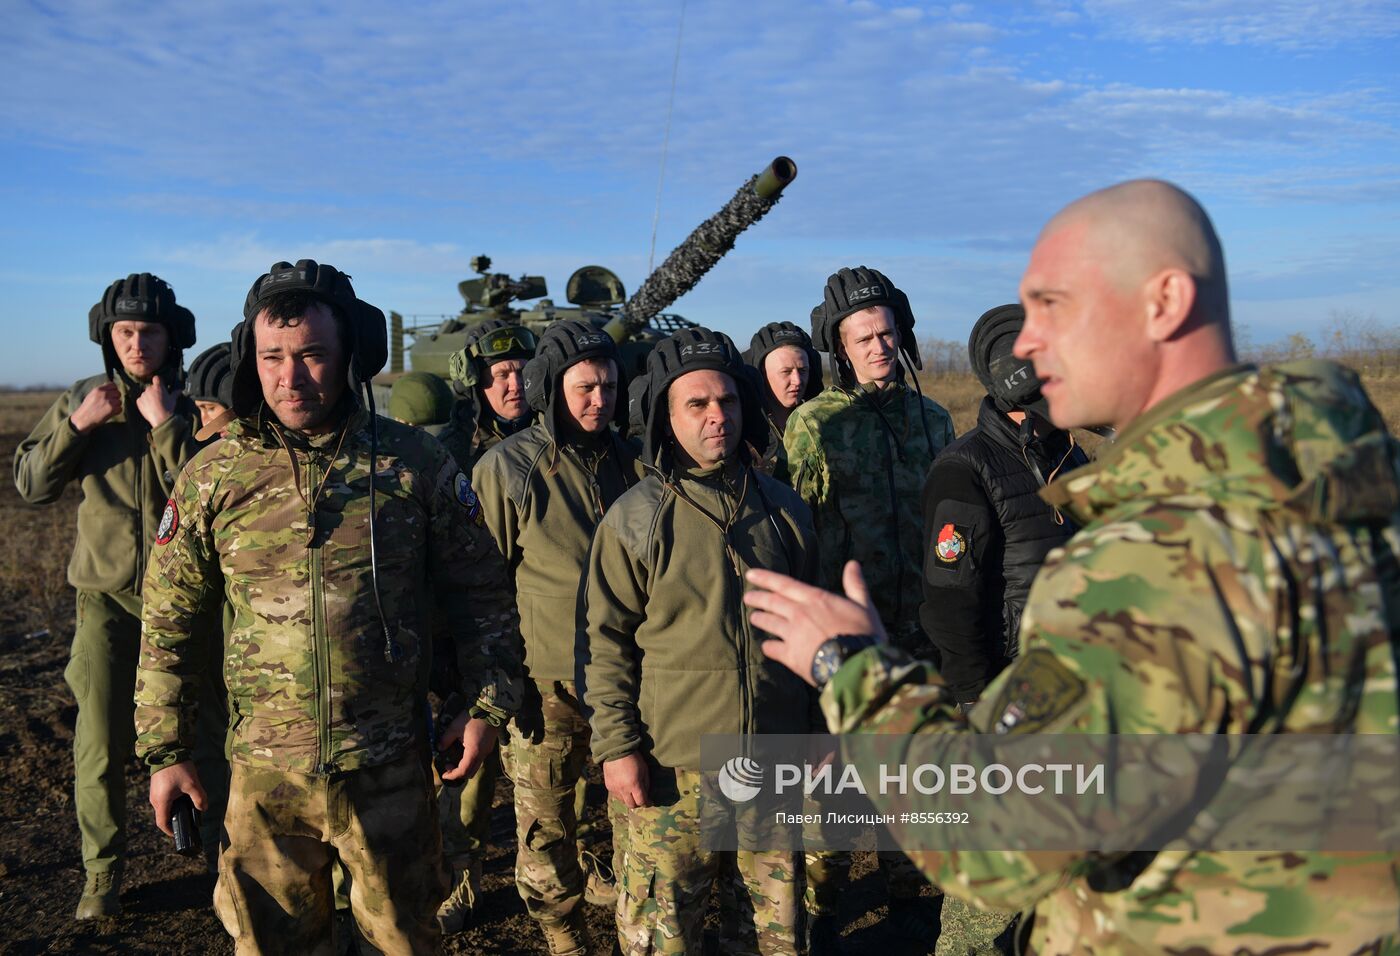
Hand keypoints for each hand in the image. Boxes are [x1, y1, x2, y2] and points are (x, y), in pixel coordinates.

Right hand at [70, 383, 121, 432]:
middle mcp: (104, 394)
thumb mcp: (92, 395)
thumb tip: (112, 387)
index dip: (114, 390)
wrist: (82, 419)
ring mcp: (108, 401)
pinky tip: (109, 413)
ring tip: (108, 409)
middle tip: (110, 404)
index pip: (113, 385)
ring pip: (119, 401)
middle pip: (118, 393)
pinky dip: (116, 412)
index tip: (112, 395)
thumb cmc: (87, 408)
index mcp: (98, 389)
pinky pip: (120, 409)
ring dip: (116, 406)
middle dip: (115, 398)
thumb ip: (101, 391)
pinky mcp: (112, 409)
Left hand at [135, 374, 177, 428]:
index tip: (160, 385)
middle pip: (150, 387)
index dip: (158, 381)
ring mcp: (143, 395)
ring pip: (145, 394)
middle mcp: (149, 389)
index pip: (156, 378)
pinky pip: (141, 400)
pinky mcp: (139, 401)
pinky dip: (144, 402)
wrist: (160, 418)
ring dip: (148, 397)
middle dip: (154, 391)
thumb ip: (175, 393)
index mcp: (158, 387)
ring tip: (153, 404)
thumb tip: (180, 390)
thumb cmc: (168, 407)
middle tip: (158, 398)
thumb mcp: (173, 400)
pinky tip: (149, 407)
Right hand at [149, 761, 206, 836]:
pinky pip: (163, 800)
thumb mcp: (192, 784)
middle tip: (188, 821)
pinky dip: (172, 802)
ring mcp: (154, 793)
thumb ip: (199, 798)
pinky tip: (183, 798)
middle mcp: (155, 800)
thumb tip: (204, 809)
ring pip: (164, 807)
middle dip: (174, 820)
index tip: (178, 834)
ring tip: (188, 809)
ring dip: (174, 810)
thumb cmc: (179, 769)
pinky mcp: (157, 787)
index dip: (170, 831)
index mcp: (161, 802)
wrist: (167, 751)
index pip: (162, 823)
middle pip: (163, 816)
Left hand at [439, 713, 497, 781]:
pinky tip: (463, 751)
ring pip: (476, 766)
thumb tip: (439, 748)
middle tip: (448, 766)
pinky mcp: (489, 747)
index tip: (444, 774)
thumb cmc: (471, 718)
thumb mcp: (455, 728)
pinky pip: (479, 759)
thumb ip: (445, 740)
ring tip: (455, 759)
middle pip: (470, 772)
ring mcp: (487, 751)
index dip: (452, 775)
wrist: (490, 709)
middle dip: (458, 773)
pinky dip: (470, 761)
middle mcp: (482, 754)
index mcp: (473, 752)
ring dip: (465, 767)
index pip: (463, 771)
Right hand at [603, 753, 649, 808]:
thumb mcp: (644, 769)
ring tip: (631, 792)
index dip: (647, 802)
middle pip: (631, 805)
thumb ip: (646, 783)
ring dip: (628, 799)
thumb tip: (647, 794)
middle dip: (637, 803)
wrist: (616, 750)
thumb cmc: (633, 758)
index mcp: (634, 785)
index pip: (641, 801)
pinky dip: (621, 794)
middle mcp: (623, 789)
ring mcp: (614, 788)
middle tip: (640, 798)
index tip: (650, 801)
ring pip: (623, 801)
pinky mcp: (608, 786)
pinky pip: (616, 795)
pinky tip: (623, 786)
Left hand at [744, 560, 884, 686]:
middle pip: (772, 602)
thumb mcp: (864, 606)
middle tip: (748, 598)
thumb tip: (853, 564)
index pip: (785, 584)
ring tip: (754, 618)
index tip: (750, 575)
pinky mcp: (790, 656)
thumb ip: (855, 585)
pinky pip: (772, 648)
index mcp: (816, 599)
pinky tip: (766, 647)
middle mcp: (800, 613)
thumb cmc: (863, 634)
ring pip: (769, 623)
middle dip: (757, 599)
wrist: (856, 664)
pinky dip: (768, 646)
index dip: (765, 578)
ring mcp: (793, 634)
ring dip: (759, 619)